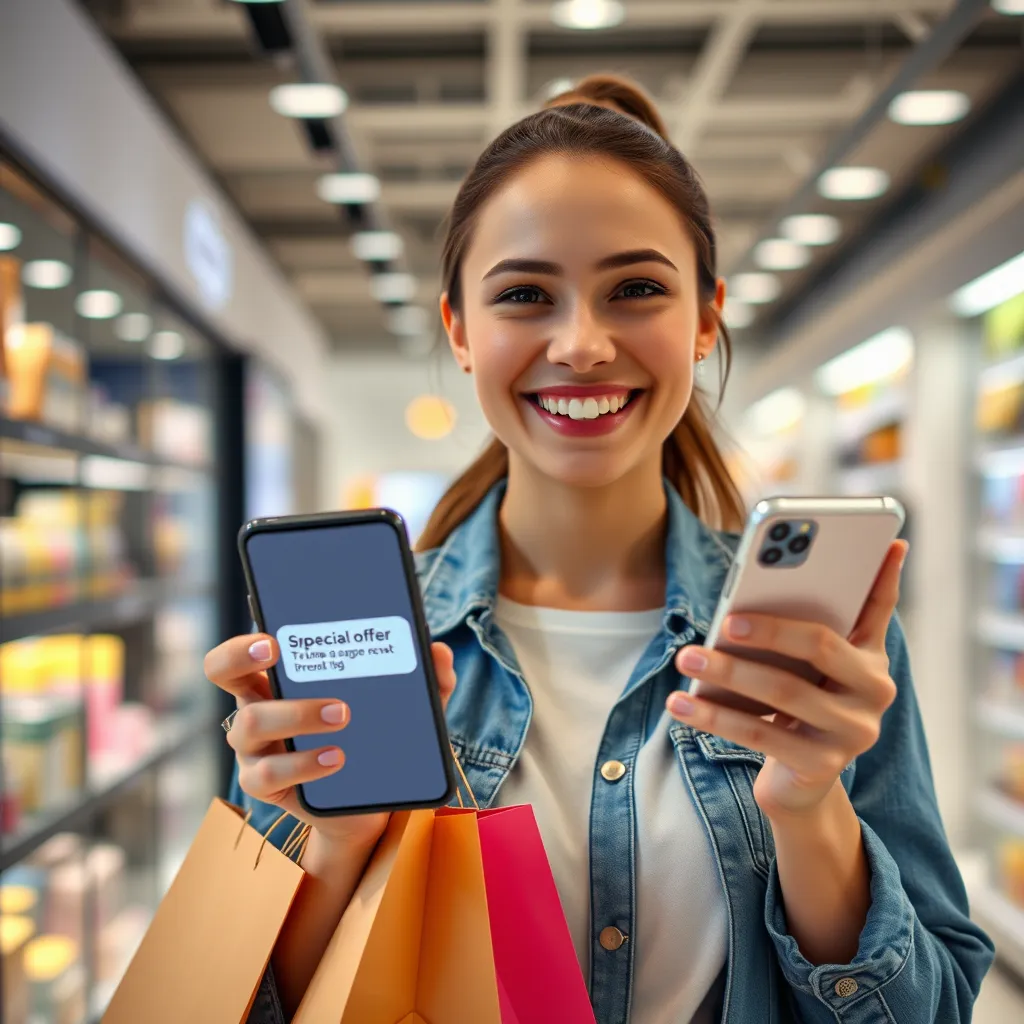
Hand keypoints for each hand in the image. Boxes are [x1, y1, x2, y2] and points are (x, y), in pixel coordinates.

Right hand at [204, 635, 456, 852]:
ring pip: (248, 724)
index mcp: (280, 676)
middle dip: (241, 656)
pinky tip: (337, 758)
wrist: (370, 803)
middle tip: (279, 653)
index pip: (242, 648)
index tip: (273, 635)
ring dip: (295, 713)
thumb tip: (439, 653)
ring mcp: (256, 748)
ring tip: (342, 715)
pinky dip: (304, 764)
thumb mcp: (402, 707)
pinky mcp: (267, 786)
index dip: (244, 638)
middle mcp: (257, 705)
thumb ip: (424, 680)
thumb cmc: (375, 737)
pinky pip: (268, 775)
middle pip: (220, 672)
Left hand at [667, 541, 906, 818]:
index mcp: (872, 657)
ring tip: (687, 657)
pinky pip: (758, 733)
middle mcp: (876, 692)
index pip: (879, 605)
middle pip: (820, 645)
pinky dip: (714, 716)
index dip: (881, 573)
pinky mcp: (821, 765)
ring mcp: (853, 732)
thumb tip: (776, 574)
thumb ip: (807, 623)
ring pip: (783, 690)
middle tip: (723, 621)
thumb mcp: (809, 667)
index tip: (876, 540)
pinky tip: (679, 704)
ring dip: (728, 671)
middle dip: (767, 629)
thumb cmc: (796, 707)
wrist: (798, 784)